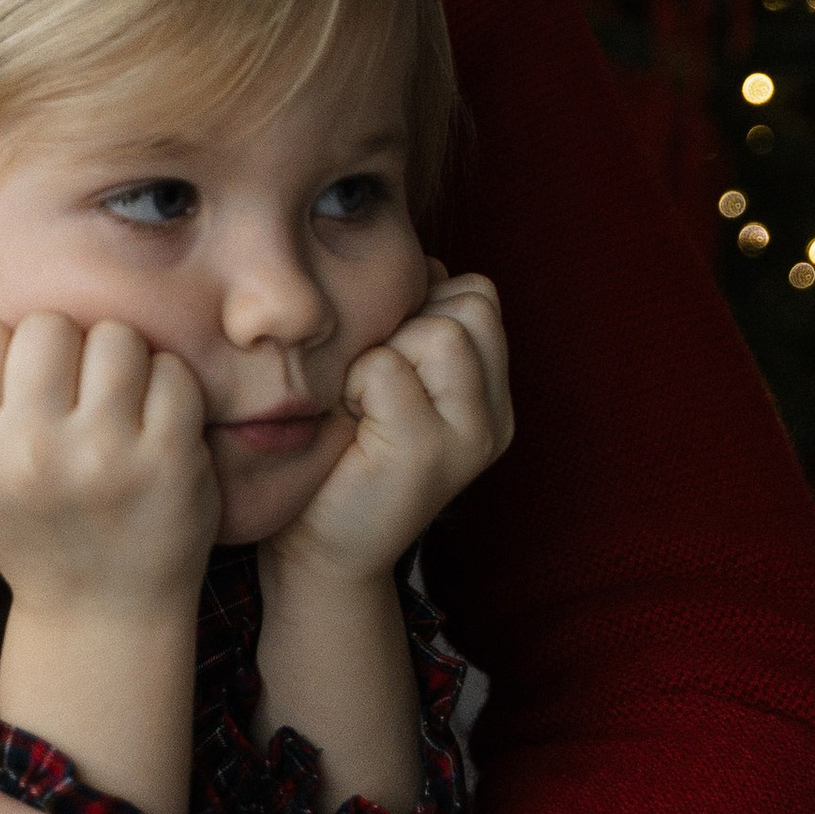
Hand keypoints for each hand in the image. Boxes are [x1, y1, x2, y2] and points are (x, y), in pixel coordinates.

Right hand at [0, 313, 218, 609]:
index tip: (17, 385)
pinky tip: (152, 419)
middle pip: (47, 325)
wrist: (104, 613)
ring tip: (113, 399)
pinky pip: (171, 371)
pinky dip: (166, 385)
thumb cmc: (24, 532)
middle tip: (71, 387)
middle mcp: (33, 454)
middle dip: (61, 345)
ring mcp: (107, 457)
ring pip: (114, 337)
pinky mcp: (171, 460)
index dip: (0, 349)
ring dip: (116, 358)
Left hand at [271, 270, 512, 593]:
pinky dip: (355, 382)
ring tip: (362, 401)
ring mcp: (470, 438)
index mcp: (491, 397)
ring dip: (382, 353)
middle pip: (470, 302)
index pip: (479, 295)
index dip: (423, 306)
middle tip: (372, 383)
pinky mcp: (428, 454)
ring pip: (438, 330)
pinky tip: (348, 419)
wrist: (318, 550)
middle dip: (408, 324)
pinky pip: (387, 367)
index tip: (386, 356)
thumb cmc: (341, 452)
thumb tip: (426, 264)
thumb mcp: (389, 378)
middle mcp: (495, 418)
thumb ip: (416, 324)